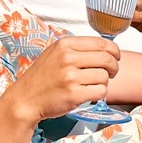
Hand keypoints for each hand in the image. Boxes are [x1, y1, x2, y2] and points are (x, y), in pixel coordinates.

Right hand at [3, 36, 120, 123]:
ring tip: (92, 85)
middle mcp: (67, 58)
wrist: (25, 99)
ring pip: (105, 77)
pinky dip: (99, 94)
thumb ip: (77, 49)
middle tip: (111, 73)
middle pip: (107, 59)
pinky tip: (89, 94)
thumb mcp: (55, 53)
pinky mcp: (73, 94)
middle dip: (114, 67)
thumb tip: (106, 48)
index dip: (114, 51)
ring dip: (103, 83)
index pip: (101, 43)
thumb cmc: (42, 77)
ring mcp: (70, 77)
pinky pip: (101, 92)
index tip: (116, 57)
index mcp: (65, 45)